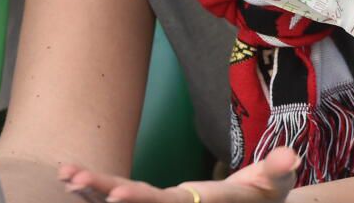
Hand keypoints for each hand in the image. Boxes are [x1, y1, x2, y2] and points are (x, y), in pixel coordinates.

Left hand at [59, 147, 299, 201]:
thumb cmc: (267, 195)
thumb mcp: (277, 183)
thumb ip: (277, 170)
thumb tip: (289, 157)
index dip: (142, 200)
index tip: (117, 195)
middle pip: (138, 202)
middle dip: (104, 191)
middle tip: (72, 179)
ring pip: (126, 199)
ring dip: (94, 188)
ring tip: (64, 175)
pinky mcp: (159, 200)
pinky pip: (124, 194)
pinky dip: (97, 187)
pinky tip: (70, 178)